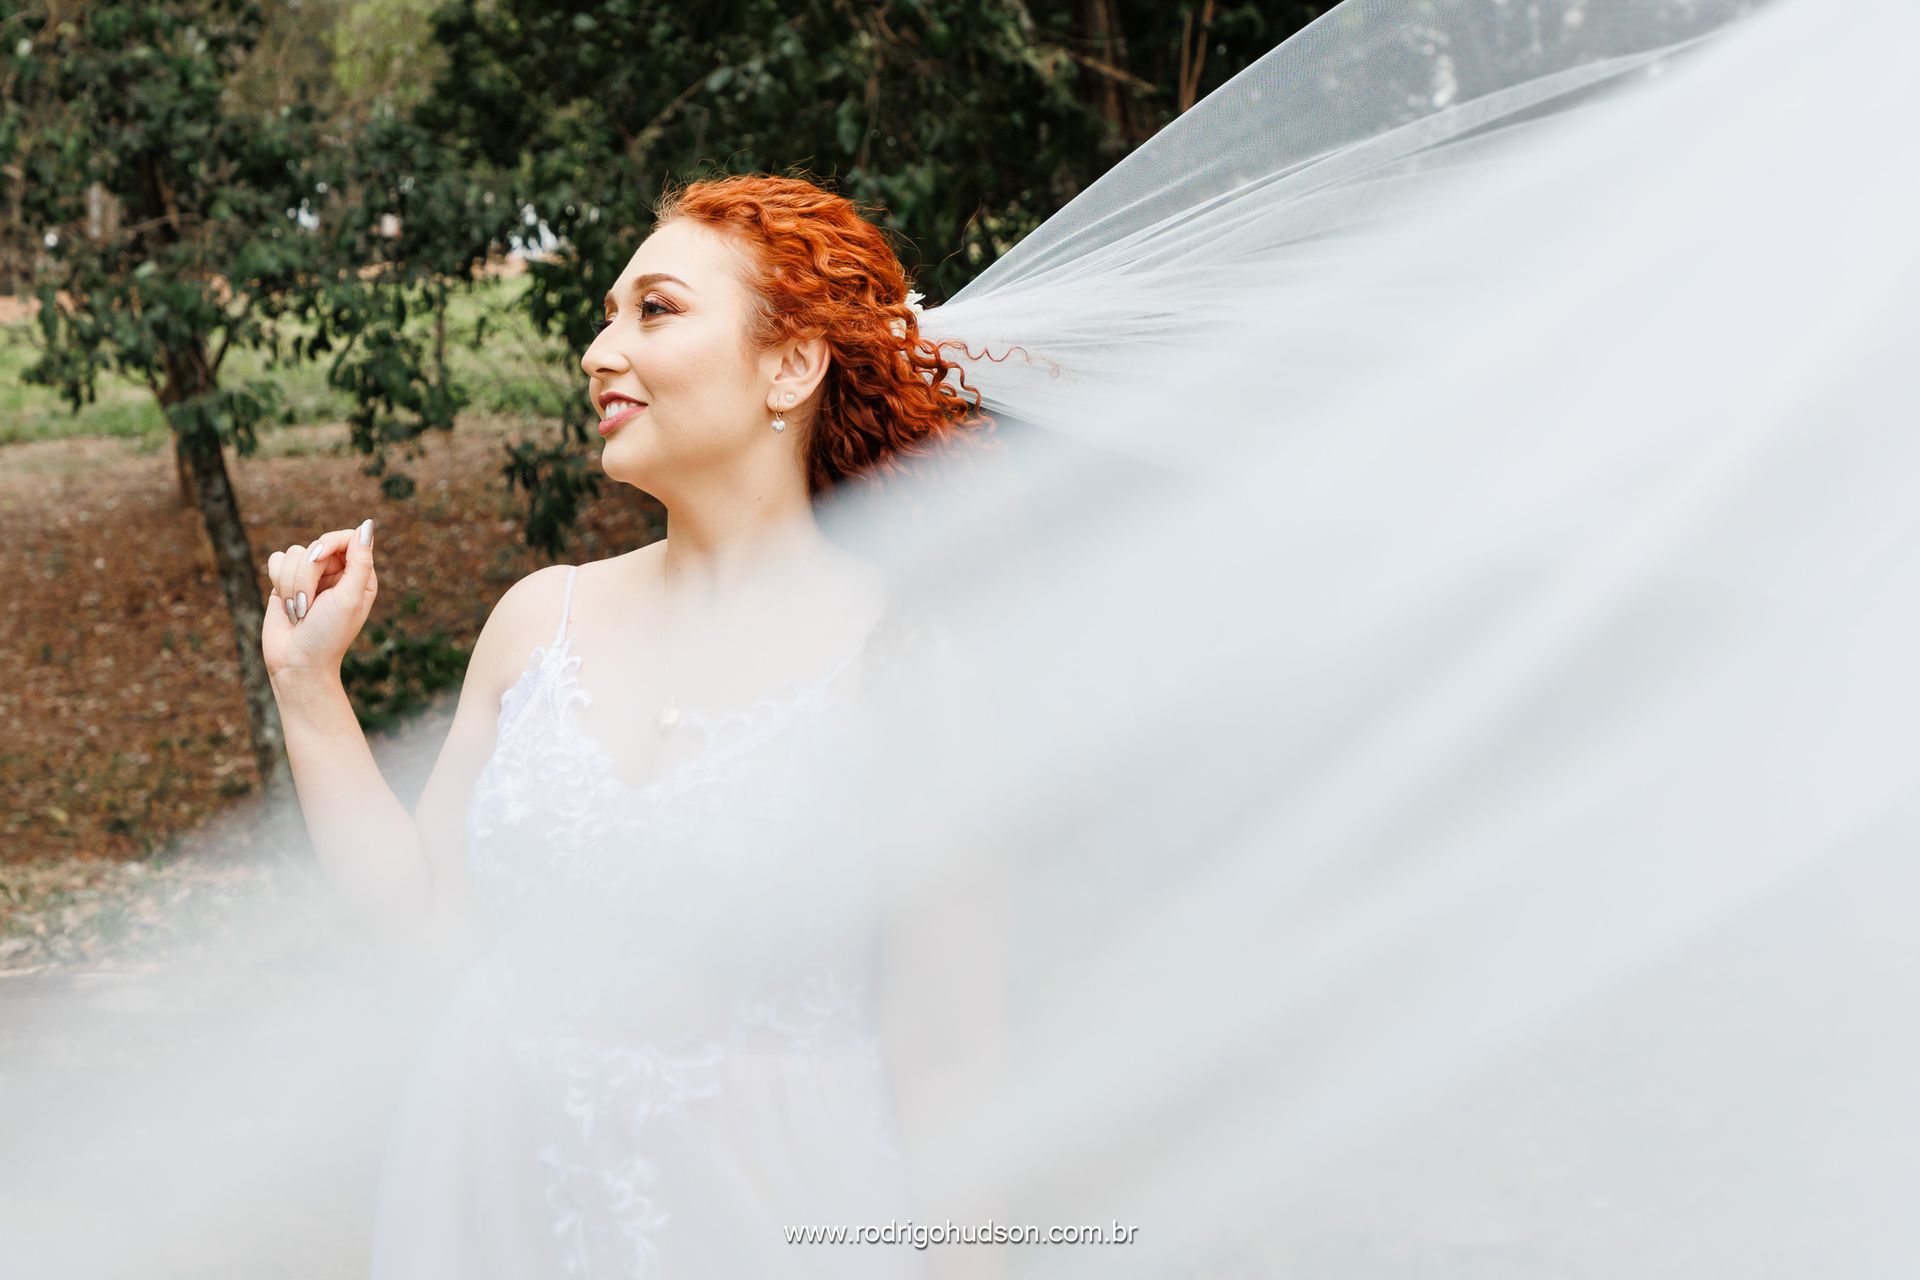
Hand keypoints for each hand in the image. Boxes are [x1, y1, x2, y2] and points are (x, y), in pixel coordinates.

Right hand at [262, 518, 378, 679]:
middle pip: (315, 546)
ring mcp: (310, 576)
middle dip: (307, 575)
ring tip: (298, 612)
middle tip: (308, 605)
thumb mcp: (351, 598)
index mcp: (359, 575)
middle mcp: (336, 572)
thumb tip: (367, 525)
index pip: (346, 537)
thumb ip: (360, 561)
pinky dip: (278, 582)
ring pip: (293, 553)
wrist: (296, 661)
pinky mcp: (285, 581)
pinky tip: (286, 604)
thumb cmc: (328, 634)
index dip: (328, 543)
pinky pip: (276, 560)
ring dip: (291, 585)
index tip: (318, 558)